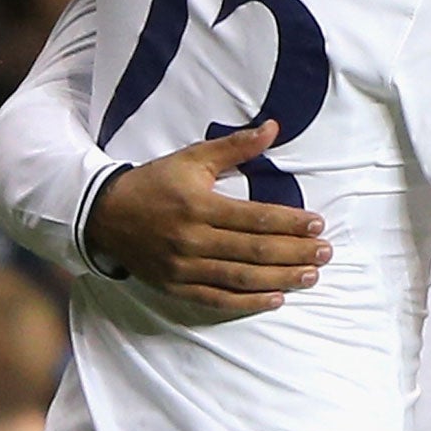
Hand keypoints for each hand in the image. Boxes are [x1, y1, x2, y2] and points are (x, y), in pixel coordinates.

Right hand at [86, 122, 331, 311]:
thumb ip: (235, 147)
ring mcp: (183, 268)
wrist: (104, 215)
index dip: (291, 223)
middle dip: (295, 253)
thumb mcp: (193, 159)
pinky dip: (248, 302)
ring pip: (241, 278)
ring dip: (280, 278)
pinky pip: (217, 299)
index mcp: (199, 206)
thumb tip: (273, 128)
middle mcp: (192, 240)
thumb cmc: (155, 183)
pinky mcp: (175, 287)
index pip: (256, 218)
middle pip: (254, 250)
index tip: (318, 225)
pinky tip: (275, 299)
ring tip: (310, 276)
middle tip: (325, 253)